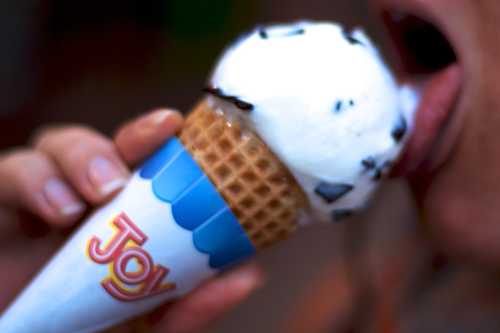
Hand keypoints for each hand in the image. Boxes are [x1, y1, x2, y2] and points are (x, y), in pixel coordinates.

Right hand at [0, 109, 262, 332]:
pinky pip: (6, 172)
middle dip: (118, 141)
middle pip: (105, 139)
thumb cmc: (91, 325)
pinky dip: (33, 181)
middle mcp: (81, 194)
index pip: (141, 160)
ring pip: (52, 143)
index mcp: (117, 211)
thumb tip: (248, 274)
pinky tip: (55, 212)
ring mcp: (38, 198)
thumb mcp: (147, 323)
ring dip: (77, 158)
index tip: (175, 124)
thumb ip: (190, 303)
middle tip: (132, 171)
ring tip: (92, 197)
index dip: (156, 136)